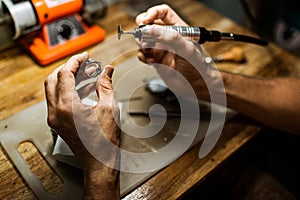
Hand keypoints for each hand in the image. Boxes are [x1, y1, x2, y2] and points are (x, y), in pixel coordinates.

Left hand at [44, 52, 119, 198]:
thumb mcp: (109, 108)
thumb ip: (106, 85)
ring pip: (53, 89)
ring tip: (86, 75)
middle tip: (83, 64)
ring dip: (67, 79)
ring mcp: (54, 118)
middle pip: (53, 79)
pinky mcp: (57, 123)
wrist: (99, 161)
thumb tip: (107, 71)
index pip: (65, 74)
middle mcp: (56, 112)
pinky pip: (57, 100)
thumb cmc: (104, 141)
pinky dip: (67, 91)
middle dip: (67, 68)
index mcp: (67, 106)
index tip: (85, 56)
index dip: (75, 61)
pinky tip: (83, 89)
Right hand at [135, 5, 223, 101]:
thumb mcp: (187, 49)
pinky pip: (142, 54)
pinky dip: (142, 56)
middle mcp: (167, 37)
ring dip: (142, 45)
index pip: (162, 13)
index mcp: (178, 28)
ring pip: (143, 39)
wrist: (196, 85)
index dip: (152, 13)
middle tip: (144, 36)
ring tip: (149, 51)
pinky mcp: (155, 59)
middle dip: (143, 29)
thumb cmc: (199, 66)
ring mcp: (160, 48)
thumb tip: (153, 29)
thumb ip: (170, 38)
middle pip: (148, 24)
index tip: (146, 21)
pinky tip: (150, 61)